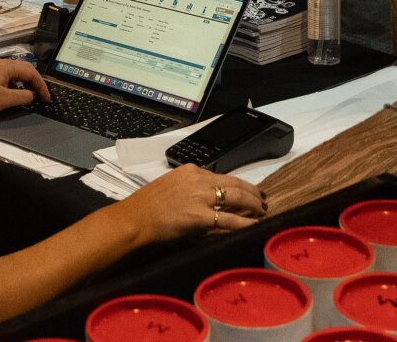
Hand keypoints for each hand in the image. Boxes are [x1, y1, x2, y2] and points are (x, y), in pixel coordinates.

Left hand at [0, 58, 49, 114]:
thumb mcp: (5, 100)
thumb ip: (23, 96)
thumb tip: (33, 96)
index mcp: (7, 66)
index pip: (31, 72)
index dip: (41, 86)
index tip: (46, 98)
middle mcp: (2, 63)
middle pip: (26, 69)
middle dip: (36, 82)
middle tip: (42, 95)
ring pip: (18, 72)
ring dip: (27, 83)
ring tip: (32, 95)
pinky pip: (9, 76)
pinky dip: (17, 84)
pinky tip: (16, 94)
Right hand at [120, 164, 264, 241]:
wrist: (134, 218)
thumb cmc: (146, 206)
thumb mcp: (170, 186)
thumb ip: (189, 188)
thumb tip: (206, 198)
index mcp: (191, 170)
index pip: (222, 176)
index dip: (239, 184)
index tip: (248, 191)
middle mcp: (198, 179)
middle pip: (234, 184)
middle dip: (252, 193)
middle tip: (262, 200)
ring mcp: (201, 197)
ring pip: (237, 198)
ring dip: (253, 205)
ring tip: (262, 212)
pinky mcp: (201, 216)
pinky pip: (230, 220)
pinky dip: (245, 223)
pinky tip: (254, 225)